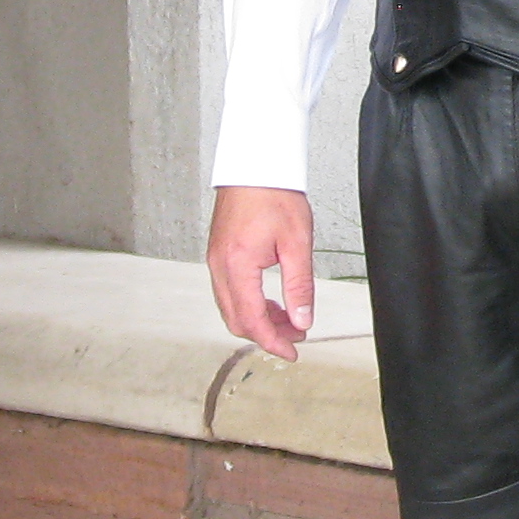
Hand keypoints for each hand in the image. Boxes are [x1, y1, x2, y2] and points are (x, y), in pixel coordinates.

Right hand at [207, 184, 316, 359]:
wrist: (255, 165)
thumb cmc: (275, 194)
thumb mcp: (297, 243)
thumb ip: (299, 285)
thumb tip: (302, 319)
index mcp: (237, 265)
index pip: (252, 320)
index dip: (272, 342)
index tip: (291, 353)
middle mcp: (220, 266)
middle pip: (237, 319)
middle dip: (266, 334)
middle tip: (296, 335)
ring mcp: (216, 261)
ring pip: (231, 307)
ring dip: (258, 320)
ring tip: (288, 318)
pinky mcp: (219, 254)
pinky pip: (229, 292)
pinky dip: (249, 304)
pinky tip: (271, 301)